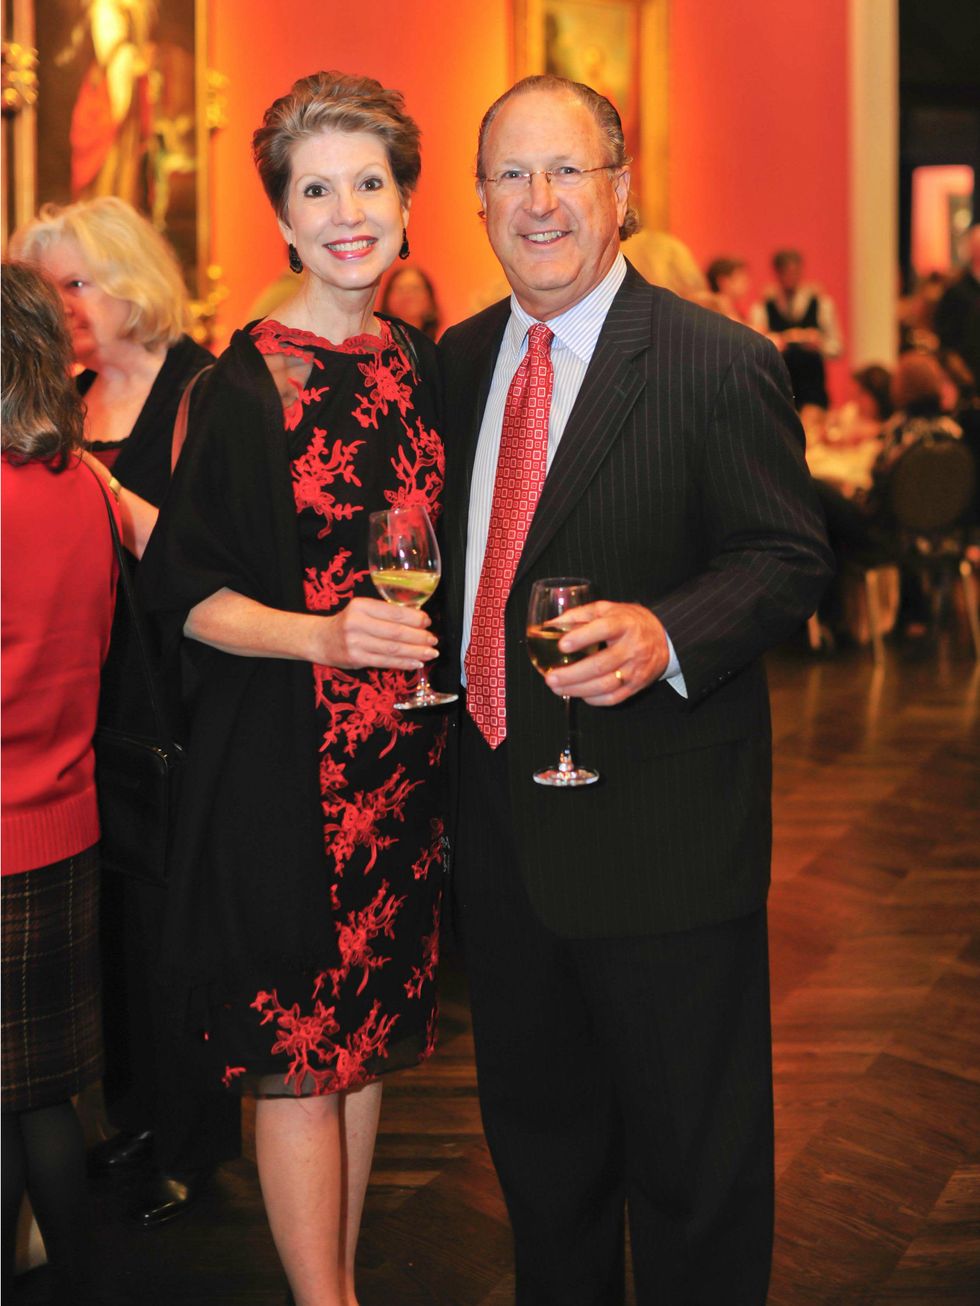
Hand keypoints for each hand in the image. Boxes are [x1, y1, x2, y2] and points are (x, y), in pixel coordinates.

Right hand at [311, 596, 436, 670]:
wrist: (320, 639)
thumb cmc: (347, 623)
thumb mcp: (362, 610)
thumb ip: (385, 614)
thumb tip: (417, 620)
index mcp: (361, 606)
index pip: (393, 612)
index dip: (414, 618)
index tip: (427, 622)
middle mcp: (356, 623)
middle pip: (395, 632)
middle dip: (418, 637)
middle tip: (433, 640)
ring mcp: (355, 642)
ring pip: (392, 649)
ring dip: (415, 652)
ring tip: (430, 653)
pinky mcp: (355, 659)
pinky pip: (385, 662)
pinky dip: (403, 663)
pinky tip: (415, 663)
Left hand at [543, 601, 669, 705]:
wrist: (663, 637)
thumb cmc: (629, 622)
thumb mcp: (606, 609)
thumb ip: (578, 615)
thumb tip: (550, 626)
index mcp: (624, 624)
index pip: (604, 629)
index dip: (582, 637)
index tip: (562, 645)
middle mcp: (632, 647)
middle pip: (600, 664)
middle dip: (572, 674)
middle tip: (550, 677)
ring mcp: (636, 669)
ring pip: (605, 685)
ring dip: (578, 689)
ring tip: (557, 688)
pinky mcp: (637, 685)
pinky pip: (614, 698)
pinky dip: (594, 699)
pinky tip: (578, 694)